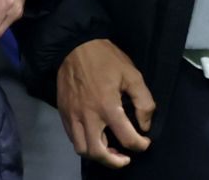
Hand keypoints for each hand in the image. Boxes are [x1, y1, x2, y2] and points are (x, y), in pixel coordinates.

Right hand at [56, 39, 154, 168]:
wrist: (75, 46)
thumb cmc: (107, 59)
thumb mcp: (132, 74)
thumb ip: (143, 101)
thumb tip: (144, 125)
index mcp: (108, 106)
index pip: (126, 137)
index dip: (140, 145)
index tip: (144, 142)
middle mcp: (88, 116)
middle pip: (98, 152)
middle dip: (114, 162)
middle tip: (125, 159)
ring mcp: (73, 116)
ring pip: (82, 149)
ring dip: (97, 155)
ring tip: (109, 152)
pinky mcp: (64, 114)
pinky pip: (72, 138)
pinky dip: (84, 144)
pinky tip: (95, 138)